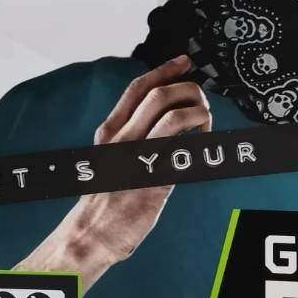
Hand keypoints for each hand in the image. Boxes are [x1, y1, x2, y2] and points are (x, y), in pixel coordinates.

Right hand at [60, 55, 210, 270]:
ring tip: (205, 120)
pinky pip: (183, 151)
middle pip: (159, 95)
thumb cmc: (105, 198)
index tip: (183, 62)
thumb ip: (130, 135)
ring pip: (172, 116)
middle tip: (201, 97)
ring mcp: (138, 159)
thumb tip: (159, 117)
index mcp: (110, 131)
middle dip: (187, 89)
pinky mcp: (154, 180)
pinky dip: (200, 140)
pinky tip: (205, 145)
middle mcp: (122, 140)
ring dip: (197, 111)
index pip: (138, 88)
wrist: (91, 235)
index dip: (164, 69)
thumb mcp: (109, 156)